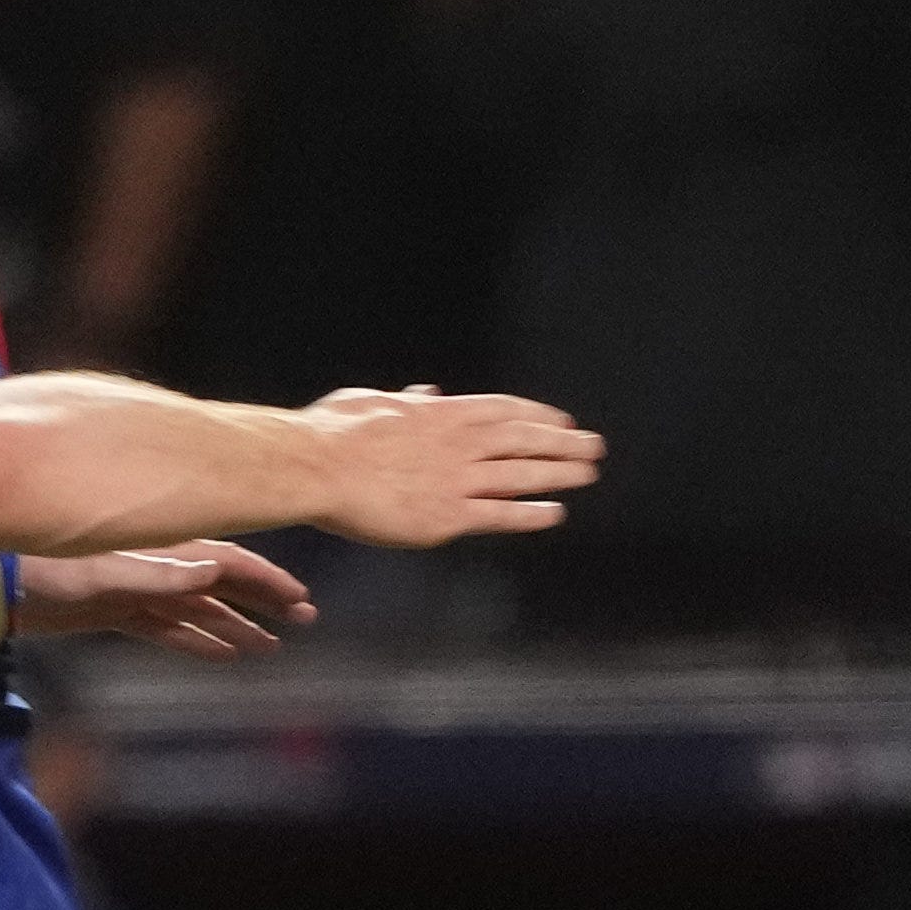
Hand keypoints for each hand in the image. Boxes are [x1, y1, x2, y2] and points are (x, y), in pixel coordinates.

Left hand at [19, 539, 316, 653]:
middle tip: (304, 620)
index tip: (299, 602)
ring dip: (232, 625)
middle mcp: (150, 563)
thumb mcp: (95, 575)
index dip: (264, 580)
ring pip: (195, 609)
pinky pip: (163, 627)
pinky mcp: (110, 609)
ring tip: (269, 647)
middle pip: (219, 582)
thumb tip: (212, 576)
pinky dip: (192, 640)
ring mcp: (130, 586)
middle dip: (261, 600)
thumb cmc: (34, 568)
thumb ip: (153, 574)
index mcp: (154, 547)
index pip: (225, 561)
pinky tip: (220, 655)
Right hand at [283, 382, 594, 547]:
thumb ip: (404, 400)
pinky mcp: (446, 517)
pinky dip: (530, 513)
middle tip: (594, 446)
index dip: (537, 416)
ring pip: (520, 474)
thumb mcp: (369, 401)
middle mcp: (458, 443)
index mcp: (440, 414)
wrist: (316, 467)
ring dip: (559, 472)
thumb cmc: (331, 433)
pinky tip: (555, 513)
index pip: (502, 411)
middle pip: (523, 439)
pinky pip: (499, 515)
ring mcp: (456, 480)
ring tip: (589, 473)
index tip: (561, 421)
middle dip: (563, 442)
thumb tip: (425, 392)